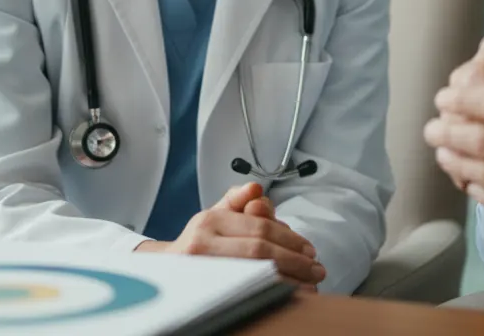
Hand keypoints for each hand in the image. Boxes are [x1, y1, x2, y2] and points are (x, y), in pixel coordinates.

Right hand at [136, 183, 325, 289]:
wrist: (168, 274)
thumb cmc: (199, 245)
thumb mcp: (215, 217)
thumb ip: (238, 201)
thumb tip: (256, 189)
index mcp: (210, 220)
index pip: (259, 227)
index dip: (290, 239)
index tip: (309, 250)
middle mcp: (202, 242)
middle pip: (259, 250)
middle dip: (294, 261)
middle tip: (316, 269)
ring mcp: (201, 269)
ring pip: (254, 273)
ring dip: (289, 280)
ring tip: (309, 285)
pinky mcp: (203, 292)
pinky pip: (246, 291)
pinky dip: (272, 294)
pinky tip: (289, 296)